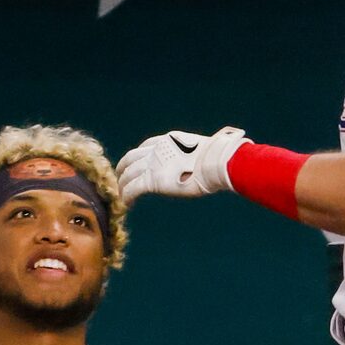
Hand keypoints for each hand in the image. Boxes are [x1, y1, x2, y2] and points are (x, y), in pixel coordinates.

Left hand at [118, 127, 245, 201]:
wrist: (217, 162)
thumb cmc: (218, 158)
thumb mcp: (204, 151)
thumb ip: (199, 153)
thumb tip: (223, 149)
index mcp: (167, 140)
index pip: (146, 145)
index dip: (139, 156)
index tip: (136, 164)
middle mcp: (156, 149)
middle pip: (131, 157)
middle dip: (123, 167)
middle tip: (120, 178)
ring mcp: (152, 164)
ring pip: (128, 174)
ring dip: (122, 184)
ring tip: (120, 194)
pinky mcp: (152, 179)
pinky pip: (132, 188)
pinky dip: (127, 196)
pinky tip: (126, 204)